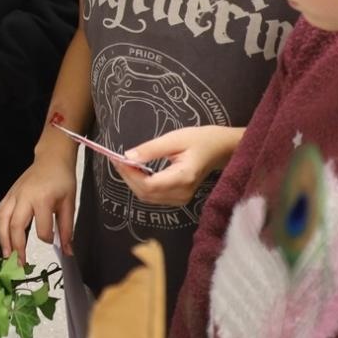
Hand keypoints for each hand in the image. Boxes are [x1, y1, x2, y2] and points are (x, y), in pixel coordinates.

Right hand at [0, 154, 77, 257]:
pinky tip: (2, 238)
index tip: (52, 242)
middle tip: (19, 263)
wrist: (51, 158)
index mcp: (43, 199)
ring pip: (2, 219)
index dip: (47, 238)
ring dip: (3, 238)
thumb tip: (68, 251)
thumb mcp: (69, 203)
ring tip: (6, 254)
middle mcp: (25, 197)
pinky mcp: (9, 194)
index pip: (42, 228)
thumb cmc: (62, 180)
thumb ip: (67, 229)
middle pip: (16, 225)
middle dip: (16, 246)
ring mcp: (14, 195)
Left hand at [115, 126, 242, 206]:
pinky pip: (154, 196)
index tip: (117, 159)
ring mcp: (182, 198)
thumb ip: (150, 149)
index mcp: (183, 177)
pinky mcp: (179, 198)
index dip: (130, 174)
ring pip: (148, 197)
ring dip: (133, 182)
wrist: (219, 149)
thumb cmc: (199, 140)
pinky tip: (137, 171)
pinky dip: (141, 185)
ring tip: (124, 163)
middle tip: (117, 159)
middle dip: (128, 177)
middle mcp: (182, 193)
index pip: (149, 185)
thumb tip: (127, 156)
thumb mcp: (174, 138)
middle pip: (146, 193)